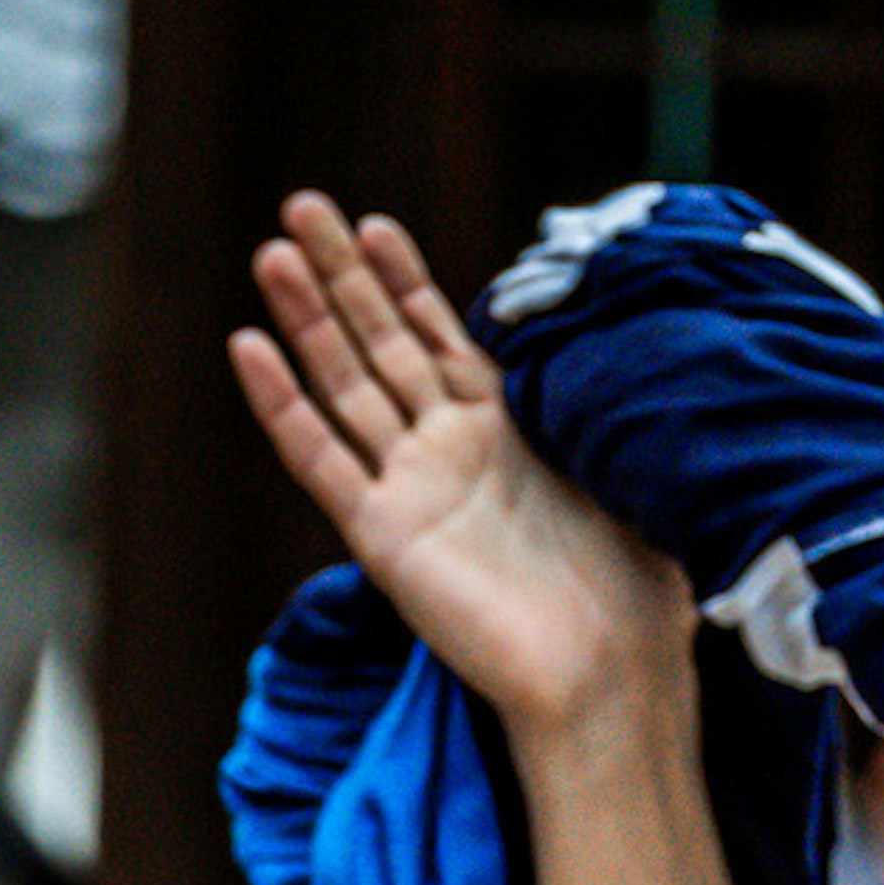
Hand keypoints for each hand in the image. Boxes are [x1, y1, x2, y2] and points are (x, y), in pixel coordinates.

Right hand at [230, 193, 691, 749]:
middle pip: (381, 345)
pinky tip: (248, 346)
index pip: (441, 338)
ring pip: (344, 386)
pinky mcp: (384, 538)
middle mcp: (451, 455)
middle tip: (303, 204)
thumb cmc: (635, 595)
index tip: (375, 224)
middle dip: (343, 274)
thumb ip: (597, 401)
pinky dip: (282, 405)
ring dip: (307, 318)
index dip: (405, 281)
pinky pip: (320, 460)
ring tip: (272, 251)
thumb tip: (600, 327)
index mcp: (508, 434)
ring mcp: (413, 493)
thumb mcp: (626, 471)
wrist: (611, 680)